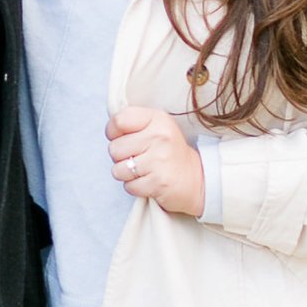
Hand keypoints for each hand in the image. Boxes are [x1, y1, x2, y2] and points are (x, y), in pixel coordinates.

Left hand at [105, 104, 204, 218]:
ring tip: (143, 171)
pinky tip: (149, 181)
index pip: (118, 120)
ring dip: (126, 174)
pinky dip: (135, 187)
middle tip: (138, 158)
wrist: (197, 179)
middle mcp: (159, 136)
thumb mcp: (157, 128)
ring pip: (118, 169)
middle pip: (114, 148)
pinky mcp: (158, 181)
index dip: (113, 132)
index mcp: (157, 119)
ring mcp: (159, 159)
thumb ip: (134, 123)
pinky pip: (129, 186)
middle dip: (120, 157)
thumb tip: (109, 127)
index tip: (122, 138)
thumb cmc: (169, 153)